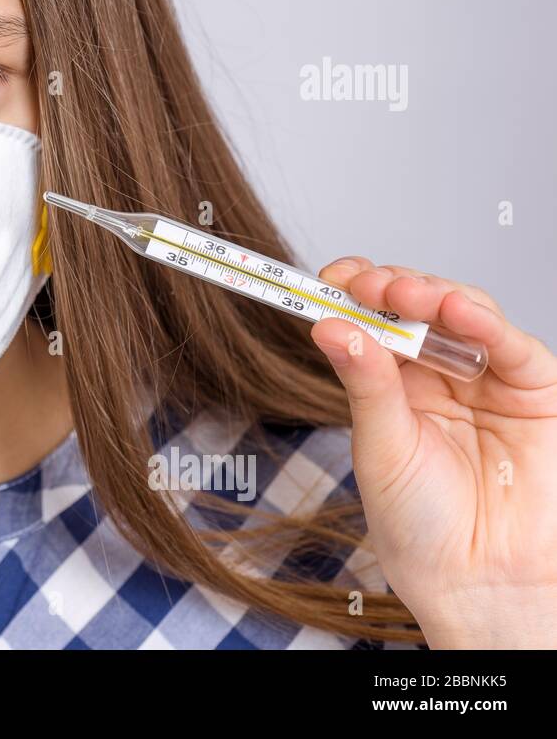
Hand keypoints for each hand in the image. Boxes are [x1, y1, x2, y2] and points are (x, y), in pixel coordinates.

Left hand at [310, 258, 556, 647]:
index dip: (354, 292)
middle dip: (391, 287)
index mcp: (391, 380)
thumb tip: (326, 326)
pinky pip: (512, 345)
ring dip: (432, 295)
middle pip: (417, 306)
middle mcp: (438, 372)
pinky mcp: (533, 391)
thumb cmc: (419, 523)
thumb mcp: (380, 446)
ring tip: (404, 294)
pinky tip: (457, 309)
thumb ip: (364, 383)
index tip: (328, 279)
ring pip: (462, 312)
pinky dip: (485, 321)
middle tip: (365, 284)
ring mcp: (485, 378)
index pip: (373, 318)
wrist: (472, 580)